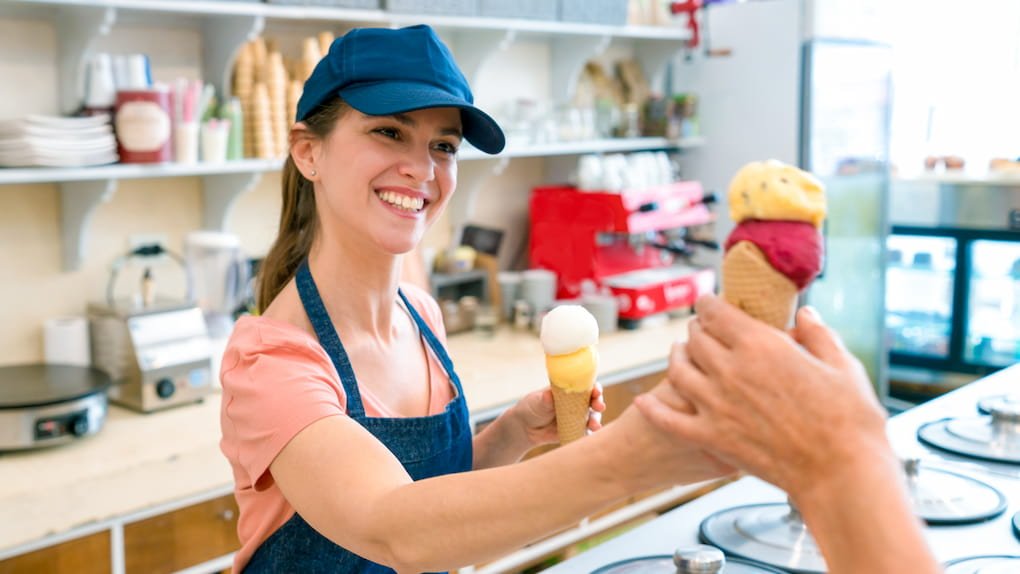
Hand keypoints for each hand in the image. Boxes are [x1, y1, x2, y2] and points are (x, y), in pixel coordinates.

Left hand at [513, 384, 605, 446]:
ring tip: (594, 426)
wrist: (525, 428)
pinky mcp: (575, 431)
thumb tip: (548, 395)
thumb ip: (544, 399)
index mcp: (569, 391)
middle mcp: (577, 403)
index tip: (596, 391)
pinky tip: (590, 435)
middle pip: (593, 401)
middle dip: (598, 403)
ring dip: (596, 421)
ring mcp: (577, 418)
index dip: (594, 388)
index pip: (586, 386)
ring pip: (592, 418)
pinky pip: (585, 433)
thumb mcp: (536, 401)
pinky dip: (589, 434)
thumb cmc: (531, 407)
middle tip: (599, 407)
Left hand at [633, 294, 888, 496]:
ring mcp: (716, 405)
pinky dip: (652, 408)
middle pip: (695, 338)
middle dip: (697, 330)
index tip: (708, 303)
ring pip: (677, 371)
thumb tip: (805, 314)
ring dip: (676, 358)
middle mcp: (730, 370)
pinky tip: (643, 401)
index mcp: (760, 345)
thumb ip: (818, 335)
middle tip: (699, 329)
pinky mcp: (711, 437)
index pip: (716, 312)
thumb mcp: (842, 365)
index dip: (709, 304)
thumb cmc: (850, 421)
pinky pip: (669, 419)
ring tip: (678, 354)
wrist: (841, 473)